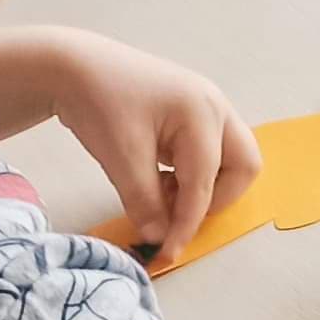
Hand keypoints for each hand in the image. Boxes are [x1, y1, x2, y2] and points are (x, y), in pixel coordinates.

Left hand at [47, 35, 262, 257]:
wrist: (75, 66)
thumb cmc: (99, 102)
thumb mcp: (119, 156)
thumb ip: (144, 201)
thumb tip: (159, 237)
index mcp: (201, 114)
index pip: (204, 182)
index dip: (187, 223)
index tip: (166, 253)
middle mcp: (216, 108)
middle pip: (243, 166)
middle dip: (216, 198)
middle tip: (175, 212)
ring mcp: (208, 109)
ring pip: (231, 160)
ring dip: (204, 186)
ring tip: (162, 193)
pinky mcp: (194, 115)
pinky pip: (211, 153)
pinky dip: (192, 174)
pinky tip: (160, 177)